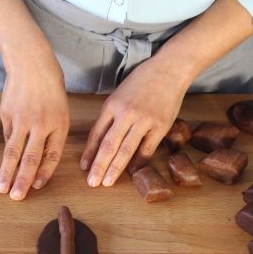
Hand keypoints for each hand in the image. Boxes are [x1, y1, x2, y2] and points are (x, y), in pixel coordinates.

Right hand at [0, 50, 68, 199]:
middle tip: (17, 197)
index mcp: (59, 124)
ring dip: (7, 173)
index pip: (52, 155)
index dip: (44, 173)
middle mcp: (41, 124)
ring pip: (13, 152)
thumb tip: (36, 159)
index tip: (36, 187)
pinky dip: (6, 150)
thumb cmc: (50, 89)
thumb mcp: (60, 111)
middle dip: (23, 180)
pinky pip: (7, 136)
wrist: (32, 63)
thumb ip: (50, 135)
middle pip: (31, 157)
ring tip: (2, 188)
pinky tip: (4, 163)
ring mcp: (22, 120)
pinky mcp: (7, 115)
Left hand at [80, 56, 189, 186]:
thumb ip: (110, 116)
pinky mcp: (161, 126)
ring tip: (107, 182)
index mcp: (112, 106)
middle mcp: (126, 114)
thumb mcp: (119, 95)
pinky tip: (131, 172)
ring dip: (115, 168)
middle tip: (92, 183)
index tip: (84, 168)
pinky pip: (147, 148)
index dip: (89, 152)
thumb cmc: (141, 82)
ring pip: (126, 149)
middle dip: (99, 166)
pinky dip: (138, 161)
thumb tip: (100, 141)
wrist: (168, 70)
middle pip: (109, 145)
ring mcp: (144, 120)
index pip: (96, 134)